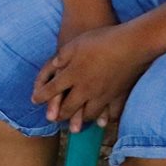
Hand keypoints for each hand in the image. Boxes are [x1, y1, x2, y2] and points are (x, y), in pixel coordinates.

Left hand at [32, 24, 150, 130]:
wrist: (131, 44)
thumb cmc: (101, 40)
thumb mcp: (75, 43)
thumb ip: (62, 56)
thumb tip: (54, 65)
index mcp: (72, 74)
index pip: (52, 89)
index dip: (41, 96)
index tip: (34, 100)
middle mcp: (85, 88)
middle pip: (69, 107)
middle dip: (59, 114)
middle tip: (53, 119)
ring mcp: (102, 94)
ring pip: (88, 113)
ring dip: (79, 120)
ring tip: (75, 126)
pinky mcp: (118, 94)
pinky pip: (110, 112)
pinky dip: (104, 119)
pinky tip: (102, 123)